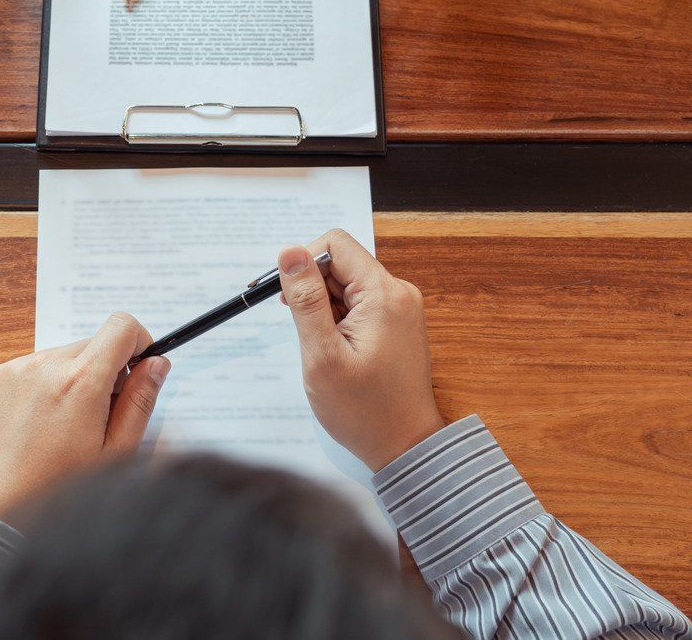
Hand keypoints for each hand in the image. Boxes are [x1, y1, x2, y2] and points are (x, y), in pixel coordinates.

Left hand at [0, 313, 170, 519]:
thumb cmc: (57, 486)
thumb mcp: (114, 451)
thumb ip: (140, 401)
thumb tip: (157, 363)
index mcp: (82, 381)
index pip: (122, 326)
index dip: (138, 343)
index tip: (136, 370)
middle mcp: (47, 364)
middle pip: (93, 343)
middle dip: (104, 370)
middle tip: (98, 414)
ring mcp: (17, 368)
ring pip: (62, 355)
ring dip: (72, 378)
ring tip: (62, 424)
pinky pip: (32, 366)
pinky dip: (42, 385)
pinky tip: (37, 422)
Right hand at [279, 230, 445, 470]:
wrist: (405, 447)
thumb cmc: (364, 410)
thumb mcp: (322, 354)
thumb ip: (305, 299)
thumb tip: (290, 252)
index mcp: (383, 293)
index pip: (335, 244)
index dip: (303, 263)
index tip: (287, 298)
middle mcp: (397, 292)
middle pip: (341, 263)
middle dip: (312, 289)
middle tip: (301, 330)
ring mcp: (400, 308)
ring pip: (347, 284)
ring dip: (324, 308)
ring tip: (321, 348)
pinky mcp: (396, 323)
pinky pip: (358, 304)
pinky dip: (338, 319)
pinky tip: (334, 350)